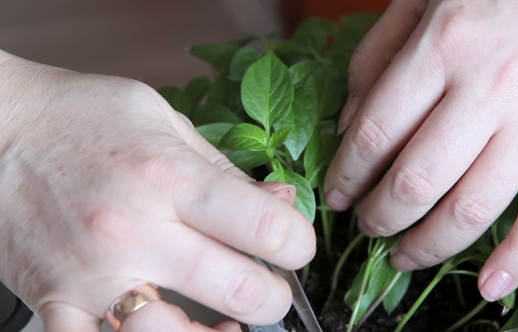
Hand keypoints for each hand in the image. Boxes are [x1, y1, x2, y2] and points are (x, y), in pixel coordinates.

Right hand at [0, 52, 314, 330]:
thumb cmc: (82, 117)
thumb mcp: (164, 121)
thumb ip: (226, 169)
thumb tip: (280, 201)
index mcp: (168, 177)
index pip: (264, 226)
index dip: (299, 242)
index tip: (295, 244)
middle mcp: (134, 229)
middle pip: (240, 290)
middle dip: (274, 296)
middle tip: (271, 285)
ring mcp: (93, 273)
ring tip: (230, 319)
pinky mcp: (56, 299)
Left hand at [324, 0, 517, 300]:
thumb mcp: (418, 1)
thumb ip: (374, 60)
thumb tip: (347, 128)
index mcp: (443, 47)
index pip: (375, 133)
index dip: (347, 176)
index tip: (337, 197)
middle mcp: (491, 87)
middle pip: (418, 180)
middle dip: (380, 217)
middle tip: (366, 228)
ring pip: (475, 207)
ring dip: (429, 244)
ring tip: (402, 255)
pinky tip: (489, 287)